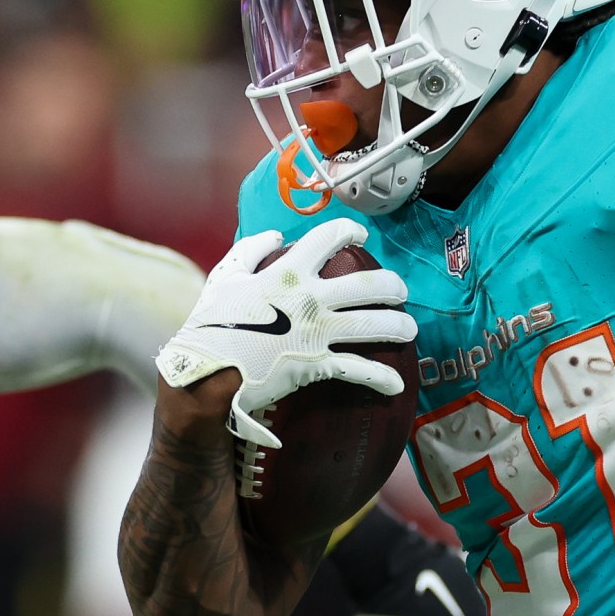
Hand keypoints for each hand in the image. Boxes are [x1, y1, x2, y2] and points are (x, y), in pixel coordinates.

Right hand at [155, 219, 415, 447]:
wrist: (205, 373)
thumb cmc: (209, 326)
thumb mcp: (223, 278)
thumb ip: (249, 251)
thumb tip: (275, 235)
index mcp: (287, 272)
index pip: (328, 238)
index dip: (351, 231)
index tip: (362, 235)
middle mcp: (309, 297)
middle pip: (367, 284)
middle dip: (391, 285)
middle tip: (399, 290)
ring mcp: (317, 331)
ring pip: (373, 324)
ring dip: (398, 326)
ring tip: (409, 330)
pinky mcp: (317, 364)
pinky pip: (358, 370)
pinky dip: (381, 377)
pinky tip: (395, 384)